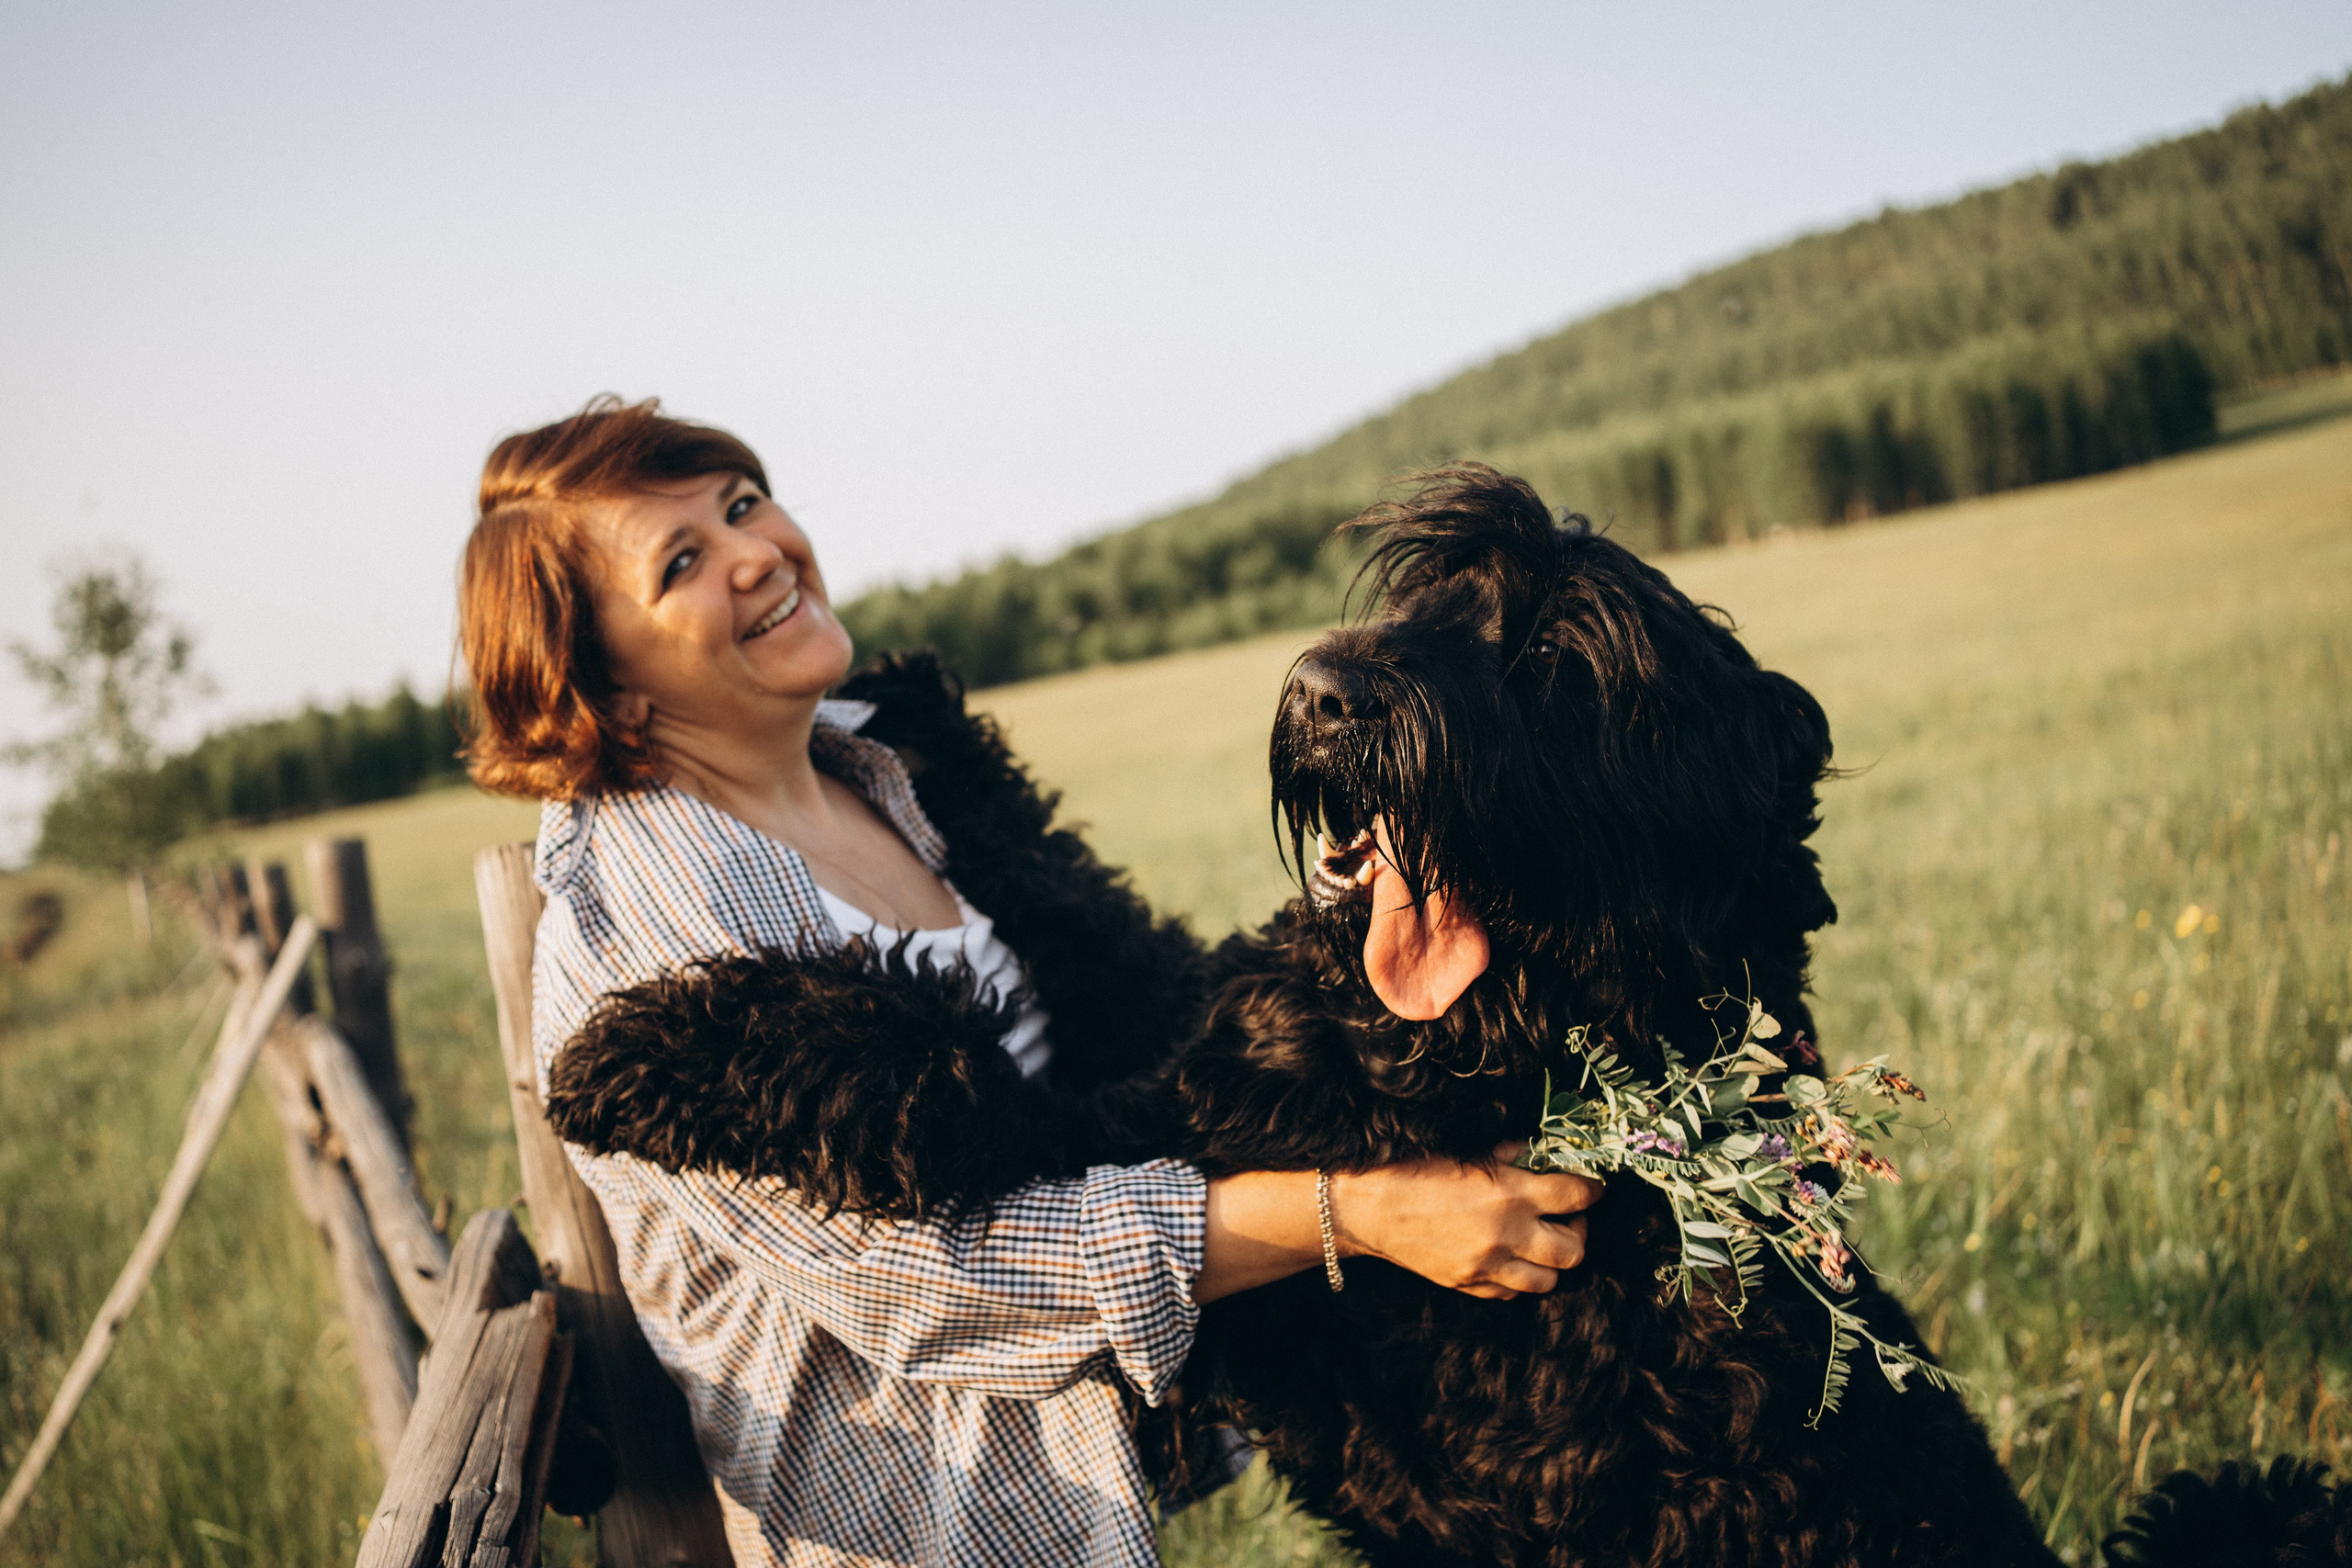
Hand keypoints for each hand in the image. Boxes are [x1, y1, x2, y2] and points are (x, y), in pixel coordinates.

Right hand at [1331, 1142, 1600, 1299]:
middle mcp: (1505, 1235)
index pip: (1575, 1195)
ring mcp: (1487, 1266)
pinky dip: (1519, 1277)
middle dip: (1578, 1229)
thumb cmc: (1414, 1170)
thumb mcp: (1467, 1152)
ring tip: (1541, 1240)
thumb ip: (1512, 1156)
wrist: (1368, 1207)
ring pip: (1549, 1280)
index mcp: (1509, 1194)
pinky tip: (1509, 1256)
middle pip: (1573, 1250)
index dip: (1592, 1188)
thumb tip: (1545, 1156)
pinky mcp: (1469, 1285)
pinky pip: (1512, 1293)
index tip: (1591, 1185)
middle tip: (1567, 1215)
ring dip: (1552, 1260)